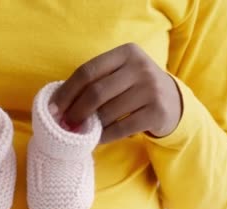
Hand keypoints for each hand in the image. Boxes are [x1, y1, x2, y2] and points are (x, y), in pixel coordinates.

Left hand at [50, 43, 182, 142]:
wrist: (174, 102)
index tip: (52, 109)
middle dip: (75, 112)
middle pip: (96, 92)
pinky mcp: (157, 112)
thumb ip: (94, 82)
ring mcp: (151, 89)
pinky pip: (122, 128)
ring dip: (90, 126)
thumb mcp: (120, 74)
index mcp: (126, 53)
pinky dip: (105, 136)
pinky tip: (97, 139)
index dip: (66, 92)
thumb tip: (57, 106)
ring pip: (108, 112)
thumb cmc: (135, 89)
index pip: (87, 71)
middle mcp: (141, 67)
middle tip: (65, 125)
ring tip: (81, 132)